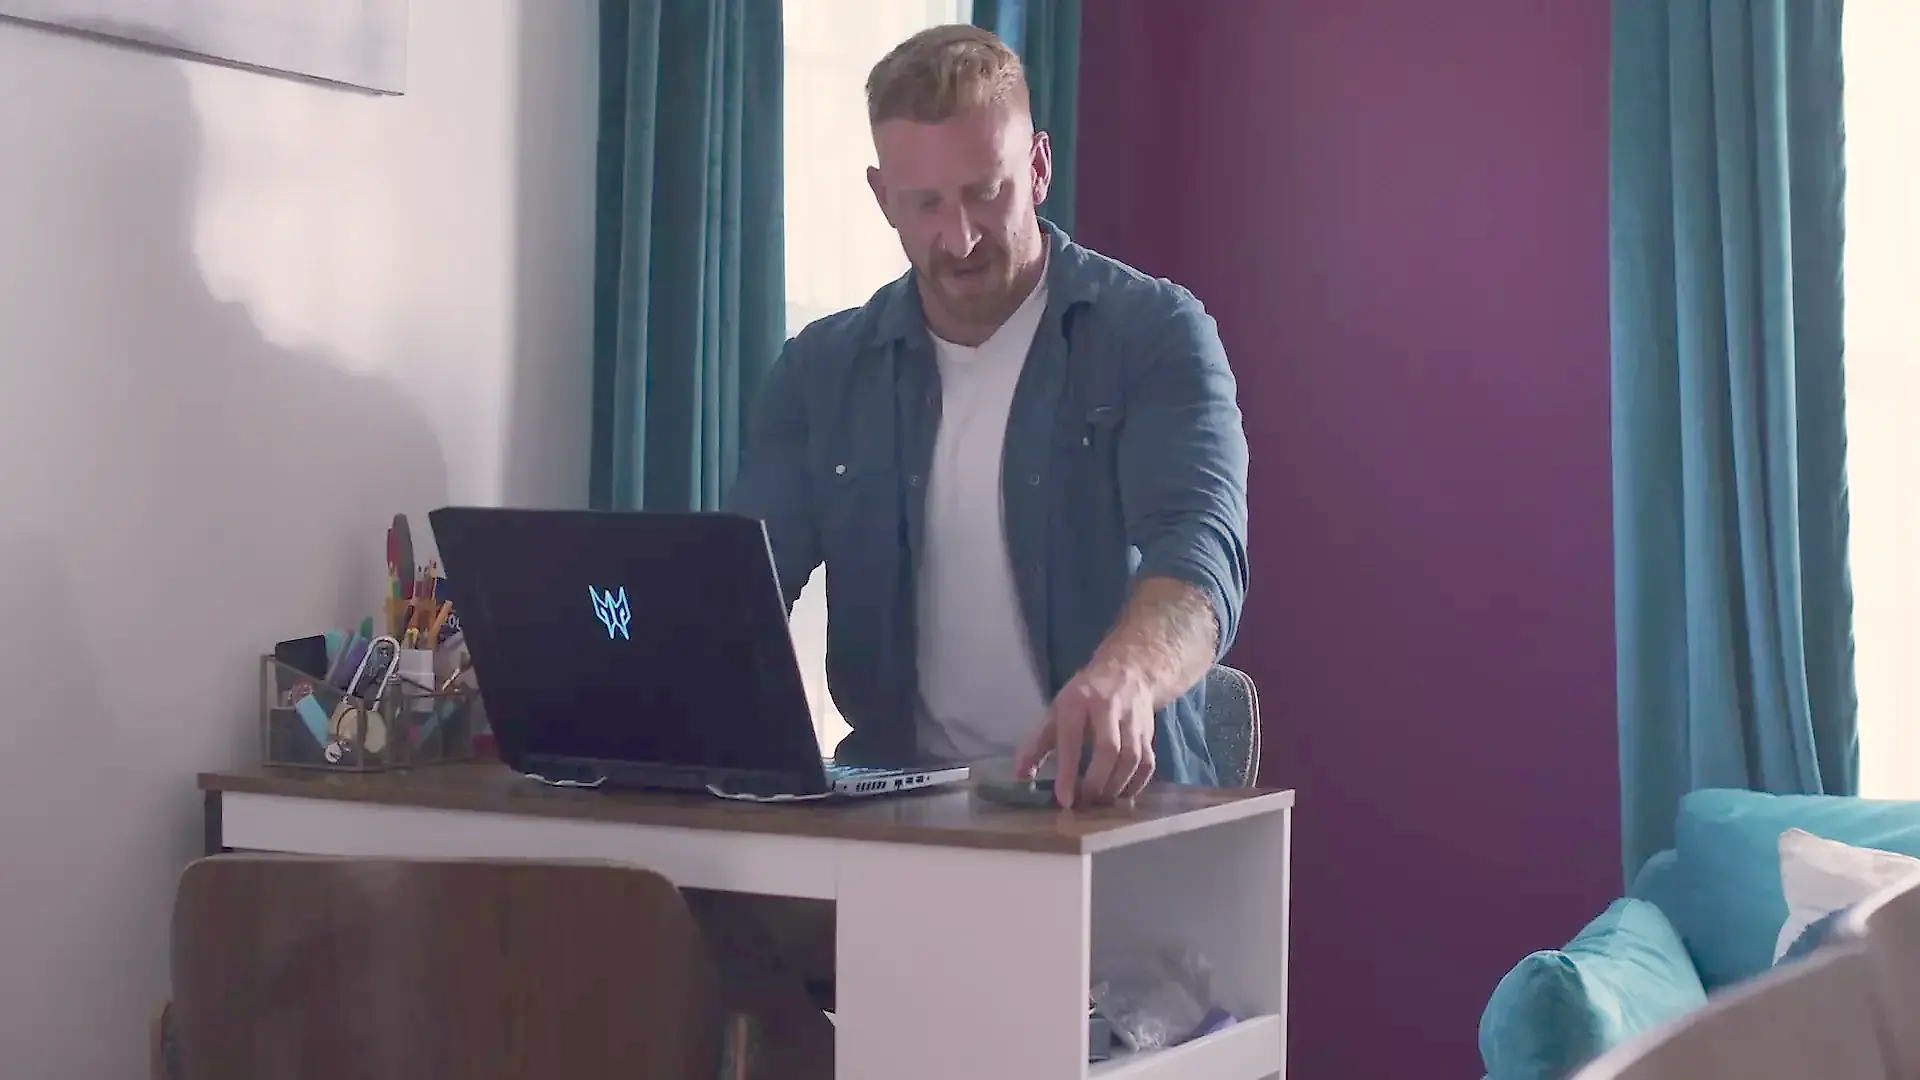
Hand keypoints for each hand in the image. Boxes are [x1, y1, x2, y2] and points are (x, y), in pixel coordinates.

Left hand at [1013, 660, 1156, 807]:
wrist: (1129, 670)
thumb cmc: (1085, 696)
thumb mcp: (1056, 711)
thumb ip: (1037, 743)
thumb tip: (1020, 776)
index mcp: (1078, 701)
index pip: (1072, 739)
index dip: (1067, 771)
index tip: (1064, 800)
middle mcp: (1109, 707)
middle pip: (1108, 749)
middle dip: (1096, 782)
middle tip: (1083, 803)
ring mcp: (1133, 719)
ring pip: (1132, 758)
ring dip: (1116, 786)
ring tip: (1099, 802)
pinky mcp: (1150, 731)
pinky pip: (1148, 763)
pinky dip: (1136, 785)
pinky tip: (1121, 795)